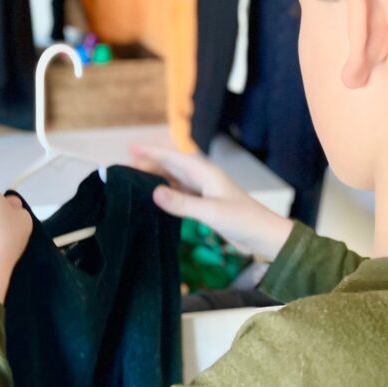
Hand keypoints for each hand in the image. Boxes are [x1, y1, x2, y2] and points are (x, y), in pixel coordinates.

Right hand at [130, 145, 292, 261]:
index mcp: (205, 173)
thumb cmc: (243, 220)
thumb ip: (182, 203)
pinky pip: (179, 195)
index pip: (172, 158)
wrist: (264, 236)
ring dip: (154, 180)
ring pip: (173, 180)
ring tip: (132, 183)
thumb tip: (153, 192)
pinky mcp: (203, 205)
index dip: (150, 152)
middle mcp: (202, 178)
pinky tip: (152, 200)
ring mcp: (202, 191)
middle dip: (148, 165)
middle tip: (123, 172)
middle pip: (170, 167)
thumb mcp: (211, 212)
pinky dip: (164, 195)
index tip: (129, 149)